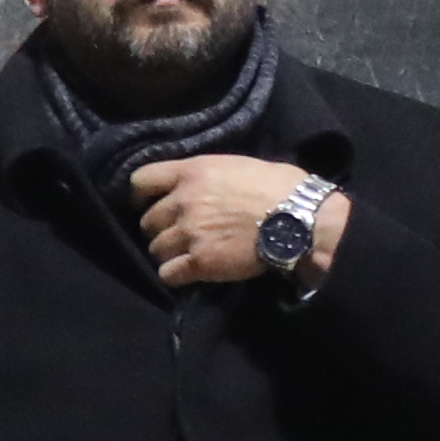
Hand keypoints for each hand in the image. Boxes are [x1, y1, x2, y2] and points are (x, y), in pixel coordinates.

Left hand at [128, 156, 335, 289]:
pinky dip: (174, 275)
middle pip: (147, 221)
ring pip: (155, 249)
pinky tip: (187, 273)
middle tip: (177, 235)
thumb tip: (203, 184)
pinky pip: (167, 274)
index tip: (146, 203)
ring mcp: (189, 233)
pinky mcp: (200, 262)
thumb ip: (208, 175)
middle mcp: (182, 201)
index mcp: (191, 172)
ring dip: (167, 253)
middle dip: (159, 229)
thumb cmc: (278, 186)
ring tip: (185, 255)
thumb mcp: (236, 165)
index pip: (140, 180)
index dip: (140, 195)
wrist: (299, 218)